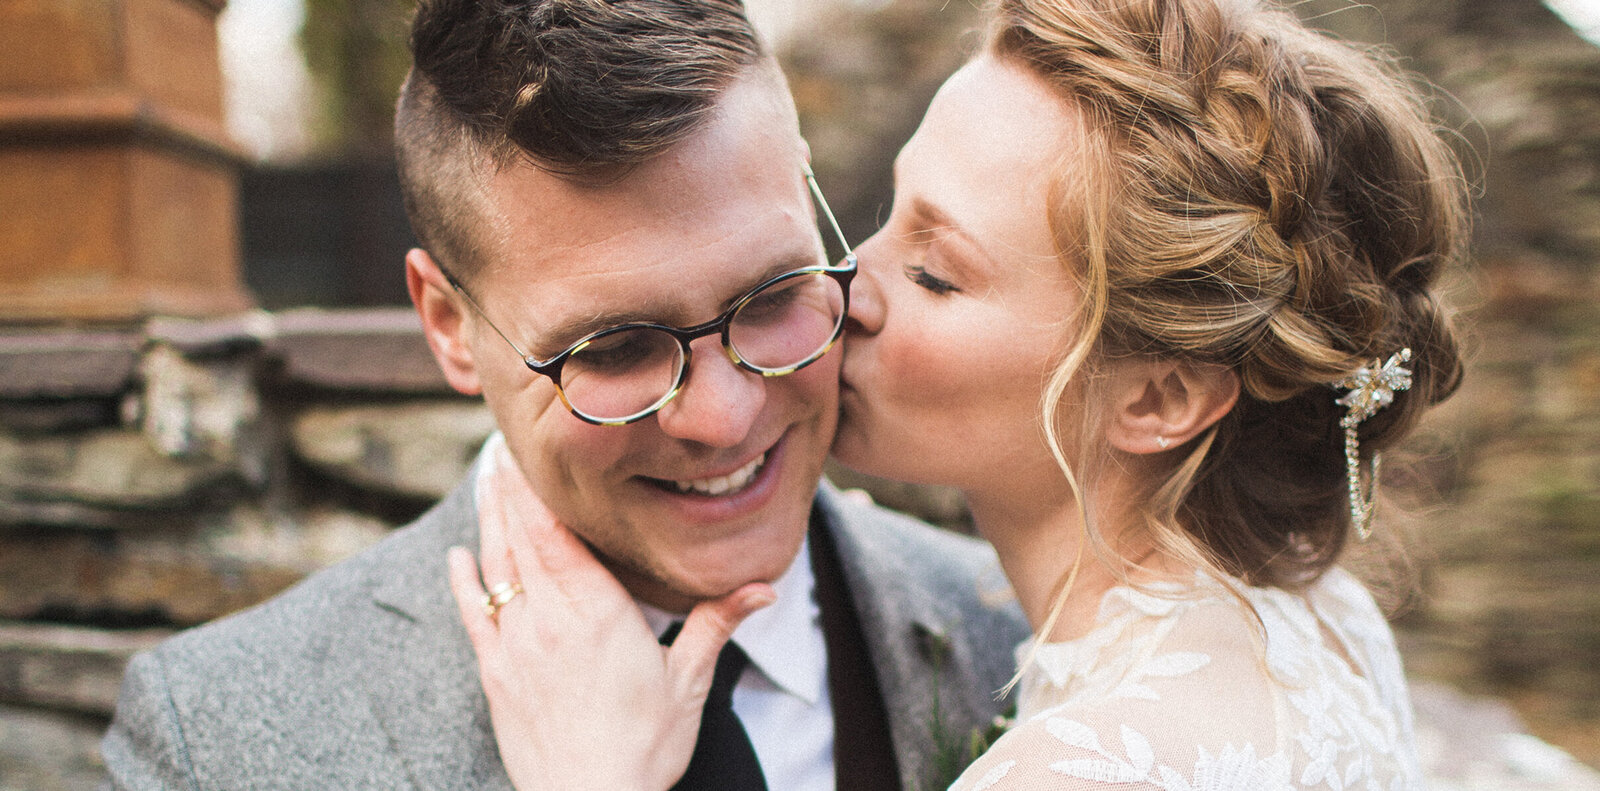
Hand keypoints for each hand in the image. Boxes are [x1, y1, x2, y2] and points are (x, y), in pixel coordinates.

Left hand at [447, 440, 774, 790]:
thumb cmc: (644, 747)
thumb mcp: (689, 682)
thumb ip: (717, 624)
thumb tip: (767, 587)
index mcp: (598, 610)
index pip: (559, 533)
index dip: (539, 490)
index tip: (531, 453)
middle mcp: (550, 618)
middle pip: (523, 538)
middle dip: (511, 491)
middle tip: (501, 450)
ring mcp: (516, 644)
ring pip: (496, 567)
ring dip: (488, 521)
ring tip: (484, 482)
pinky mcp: (496, 674)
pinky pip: (472, 614)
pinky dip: (464, 580)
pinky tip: (458, 556)